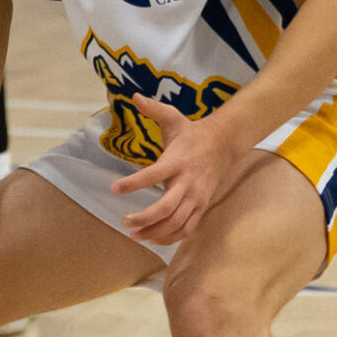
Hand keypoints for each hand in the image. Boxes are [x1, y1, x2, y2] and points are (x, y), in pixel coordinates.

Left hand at [110, 99, 240, 245]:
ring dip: (154, 232)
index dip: (132, 184)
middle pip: (165, 208)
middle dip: (143, 218)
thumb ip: (153, 109)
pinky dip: (171, 237)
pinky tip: (154, 239)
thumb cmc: (192, 134)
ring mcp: (196, 197)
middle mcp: (187, 182)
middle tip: (124, 221)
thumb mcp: (173, 118)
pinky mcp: (201, 206)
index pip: (152, 176)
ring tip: (135, 234)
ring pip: (175, 222)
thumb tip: (133, 96)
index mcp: (176, 161)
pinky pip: (187, 228)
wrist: (224, 145)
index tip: (113, 189)